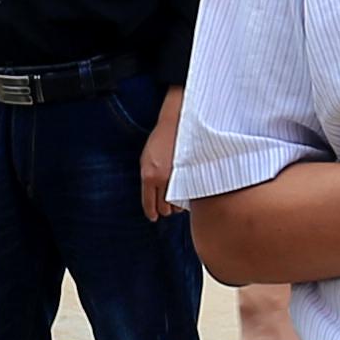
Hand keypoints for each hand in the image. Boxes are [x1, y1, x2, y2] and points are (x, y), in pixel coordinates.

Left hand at [138, 84, 185, 226]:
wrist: (178, 122)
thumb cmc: (161, 139)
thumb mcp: (146, 159)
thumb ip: (148, 179)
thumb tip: (152, 198)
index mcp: (148, 176)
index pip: (149, 204)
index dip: (152, 213)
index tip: (154, 217)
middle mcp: (163, 180)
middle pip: (165, 208)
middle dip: (166, 209)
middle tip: (168, 207)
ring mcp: (180, 178)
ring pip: (180, 204)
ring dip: (179, 204)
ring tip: (180, 197)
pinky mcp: (194, 174)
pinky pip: (192, 195)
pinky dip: (190, 197)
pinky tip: (189, 192)